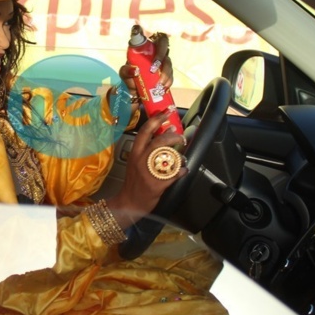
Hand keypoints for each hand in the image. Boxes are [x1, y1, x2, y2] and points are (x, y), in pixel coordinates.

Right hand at [107, 111, 188, 228]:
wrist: (129, 202)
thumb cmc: (134, 180)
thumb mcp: (136, 161)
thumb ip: (147, 149)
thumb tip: (167, 133)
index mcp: (135, 153)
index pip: (144, 131)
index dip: (156, 120)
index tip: (166, 112)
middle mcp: (141, 160)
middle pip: (158, 142)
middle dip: (172, 136)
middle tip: (181, 135)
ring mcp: (149, 173)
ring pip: (167, 157)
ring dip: (179, 155)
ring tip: (184, 155)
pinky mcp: (157, 185)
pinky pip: (174, 175)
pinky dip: (182, 171)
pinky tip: (184, 170)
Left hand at [118, 31, 173, 101]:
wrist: (135, 91)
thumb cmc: (129, 76)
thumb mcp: (124, 73)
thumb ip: (125, 71)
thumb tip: (135, 70)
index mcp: (145, 49)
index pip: (152, 37)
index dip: (152, 36)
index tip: (143, 37)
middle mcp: (156, 53)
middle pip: (164, 46)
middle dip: (161, 56)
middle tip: (154, 67)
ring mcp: (163, 63)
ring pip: (168, 62)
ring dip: (165, 73)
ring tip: (158, 83)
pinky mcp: (167, 74)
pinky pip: (171, 75)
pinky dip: (168, 81)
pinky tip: (163, 87)